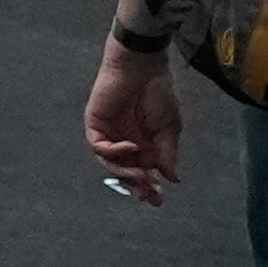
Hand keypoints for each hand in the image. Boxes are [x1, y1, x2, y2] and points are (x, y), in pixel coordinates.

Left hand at [86, 37, 185, 198]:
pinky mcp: (95, 125)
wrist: (143, 66)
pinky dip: (114, 151)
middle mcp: (125, 143)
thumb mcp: (170, 127)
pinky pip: (99, 147)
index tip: (158, 200)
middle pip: (125, 172)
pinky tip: (131, 147)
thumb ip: (167, 153)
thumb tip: (172, 179)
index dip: (149, 187)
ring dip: (126, 173)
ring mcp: (109, 135)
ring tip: (142, 175)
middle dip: (137, 186)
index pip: (143, 173)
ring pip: (111, 164)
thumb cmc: (159, 92)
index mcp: (144, 145)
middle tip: (149, 195)